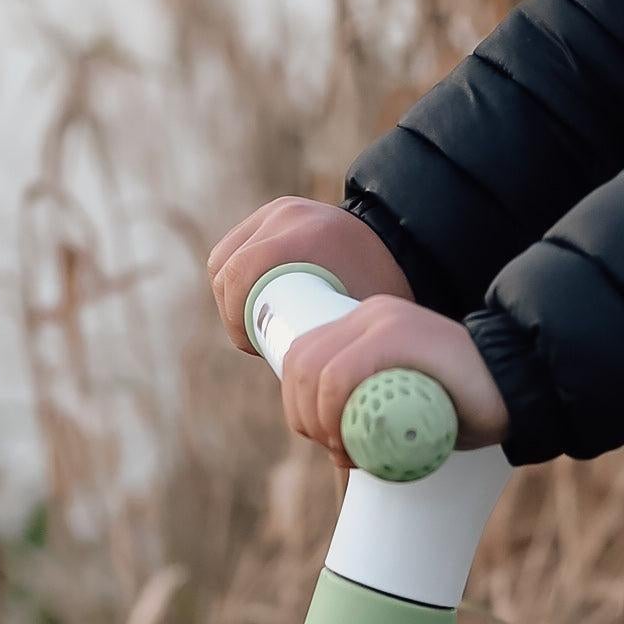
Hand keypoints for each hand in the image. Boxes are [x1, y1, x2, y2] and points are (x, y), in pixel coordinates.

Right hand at [204, 195, 407, 351]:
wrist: (399, 238)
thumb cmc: (382, 283)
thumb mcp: (361, 313)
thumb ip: (340, 347)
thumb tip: (322, 414)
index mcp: (307, 234)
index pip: (240, 273)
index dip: (234, 317)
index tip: (253, 347)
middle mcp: (287, 214)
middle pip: (227, 268)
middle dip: (230, 310)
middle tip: (253, 340)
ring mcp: (279, 209)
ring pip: (224, 256)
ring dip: (228, 293)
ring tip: (251, 321)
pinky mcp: (274, 212)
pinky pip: (233, 245)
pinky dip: (232, 272)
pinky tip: (246, 297)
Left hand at [262, 293, 511, 461]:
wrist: (518, 389)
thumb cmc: (465, 408)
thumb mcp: (405, 404)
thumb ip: (370, 407)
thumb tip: (331, 441)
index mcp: (365, 325)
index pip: (303, 358)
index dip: (299, 406)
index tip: (326, 441)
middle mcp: (369, 313)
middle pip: (300, 363)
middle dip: (304, 417)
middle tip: (338, 452)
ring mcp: (383, 319)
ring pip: (314, 370)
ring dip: (318, 419)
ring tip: (348, 450)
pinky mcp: (398, 333)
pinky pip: (339, 375)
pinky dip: (333, 412)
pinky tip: (353, 439)